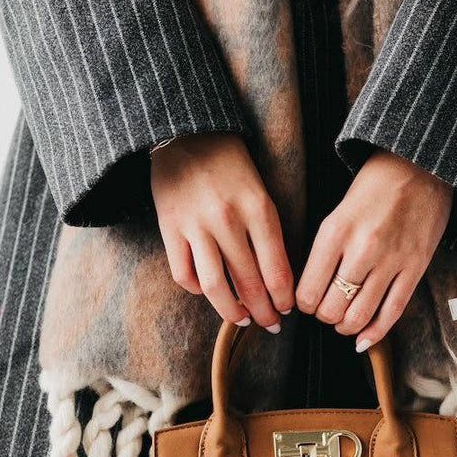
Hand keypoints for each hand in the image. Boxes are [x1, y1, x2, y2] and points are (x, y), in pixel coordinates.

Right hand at [150, 132, 294, 331]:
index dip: (284, 298)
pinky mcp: (170, 228)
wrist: (185, 131)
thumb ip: (267, 233)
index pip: (277, 269)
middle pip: (249, 283)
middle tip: (270, 324)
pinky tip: (208, 291)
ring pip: (215, 287)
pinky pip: (184, 274)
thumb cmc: (230, 166)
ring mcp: (195, 226)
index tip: (287, 310)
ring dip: (231, 311)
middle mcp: (227, 220)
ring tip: (241, 320)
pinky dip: (197, 290)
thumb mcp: (259, 193)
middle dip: (263, 311)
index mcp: (258, 209)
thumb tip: (276, 281)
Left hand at [295, 148, 452, 350]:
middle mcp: (362, 249)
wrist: (419, 165)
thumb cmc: (372, 189)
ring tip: (344, 321)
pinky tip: (363, 340)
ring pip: (359, 317)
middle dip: (325, 317)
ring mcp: (391, 260)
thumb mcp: (337, 214)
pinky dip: (374, 334)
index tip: (308, 301)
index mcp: (335, 232)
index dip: (303, 305)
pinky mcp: (415, 268)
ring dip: (346, 327)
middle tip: (328, 309)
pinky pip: (392, 313)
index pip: (307, 292)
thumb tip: (310, 294)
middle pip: (331, 310)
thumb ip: (324, 253)